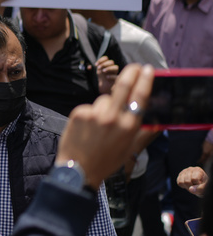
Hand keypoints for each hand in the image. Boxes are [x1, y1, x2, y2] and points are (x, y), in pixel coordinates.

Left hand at [55, 64, 154, 189]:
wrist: (78, 170)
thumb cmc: (106, 160)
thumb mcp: (129, 147)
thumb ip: (141, 130)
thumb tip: (157, 118)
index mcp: (129, 127)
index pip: (140, 97)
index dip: (145, 80)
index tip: (148, 69)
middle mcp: (113, 118)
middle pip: (123, 86)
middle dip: (131, 72)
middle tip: (135, 66)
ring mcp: (94, 114)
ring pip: (104, 99)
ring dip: (104, 107)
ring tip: (98, 126)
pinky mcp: (79, 112)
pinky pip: (89, 106)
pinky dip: (90, 113)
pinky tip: (87, 128)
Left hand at [94, 55, 119, 94]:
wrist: (106, 89)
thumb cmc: (101, 80)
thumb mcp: (95, 74)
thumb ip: (91, 70)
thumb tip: (89, 67)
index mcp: (106, 65)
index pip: (106, 58)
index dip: (101, 59)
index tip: (96, 64)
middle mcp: (112, 68)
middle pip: (111, 62)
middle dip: (104, 64)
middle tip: (98, 68)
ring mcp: (115, 74)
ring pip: (116, 67)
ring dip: (109, 68)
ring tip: (103, 71)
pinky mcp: (117, 80)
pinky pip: (117, 76)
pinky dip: (112, 76)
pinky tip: (107, 77)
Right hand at [178, 166, 207, 196]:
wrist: (202, 184)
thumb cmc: (204, 185)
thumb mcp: (204, 187)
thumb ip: (199, 188)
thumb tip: (190, 189)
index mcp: (198, 170)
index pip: (194, 179)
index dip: (197, 184)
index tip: (200, 184)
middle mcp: (190, 169)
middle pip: (187, 181)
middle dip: (191, 187)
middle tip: (196, 186)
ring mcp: (184, 171)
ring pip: (181, 182)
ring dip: (186, 186)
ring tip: (192, 185)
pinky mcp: (180, 174)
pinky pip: (178, 183)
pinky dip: (183, 185)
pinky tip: (188, 184)